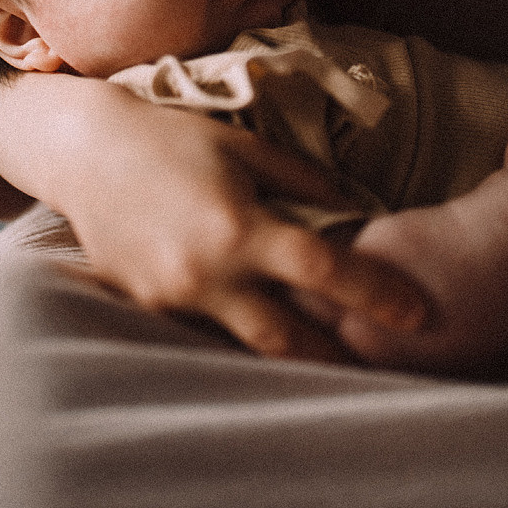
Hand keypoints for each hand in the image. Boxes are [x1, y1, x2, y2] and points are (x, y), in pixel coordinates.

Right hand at [0, 72, 423, 362]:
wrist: (86, 151)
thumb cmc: (173, 138)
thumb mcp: (244, 146)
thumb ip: (303, 182)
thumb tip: (356, 209)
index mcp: (240, 226)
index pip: (324, 271)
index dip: (378, 295)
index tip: (422, 314)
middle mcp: (207, 272)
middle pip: (288, 339)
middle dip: (337, 359)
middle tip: (383, 369)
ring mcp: (172, 298)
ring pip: (244, 344)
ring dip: (289, 354)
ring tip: (332, 364)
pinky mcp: (144, 308)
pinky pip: (202, 329)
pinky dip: (235, 330)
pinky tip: (259, 331)